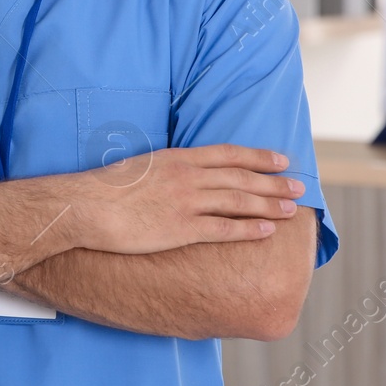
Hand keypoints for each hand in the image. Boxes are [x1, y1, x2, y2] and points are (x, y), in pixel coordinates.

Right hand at [71, 144, 302, 255]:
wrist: (87, 206)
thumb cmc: (106, 188)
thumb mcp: (141, 166)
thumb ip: (166, 169)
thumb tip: (179, 173)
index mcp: (178, 158)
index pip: (228, 154)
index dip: (258, 157)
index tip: (281, 160)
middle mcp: (188, 177)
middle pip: (241, 178)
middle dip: (273, 182)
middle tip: (298, 187)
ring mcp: (186, 203)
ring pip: (238, 202)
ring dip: (268, 205)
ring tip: (291, 210)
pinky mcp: (180, 229)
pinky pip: (223, 229)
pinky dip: (248, 229)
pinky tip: (266, 231)